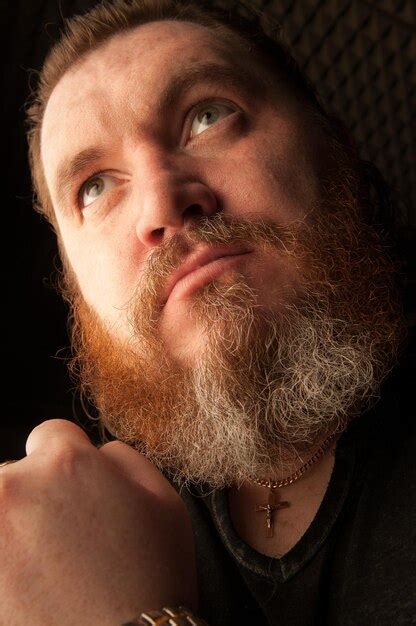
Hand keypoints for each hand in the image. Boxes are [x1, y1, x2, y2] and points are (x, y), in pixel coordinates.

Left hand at [0, 419, 196, 625]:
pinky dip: (7, 563)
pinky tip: (29, 586)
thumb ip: (124, 457)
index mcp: (66, 461)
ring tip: (44, 567)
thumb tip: (97, 452)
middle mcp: (16, 487)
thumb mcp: (165, 501)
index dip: (68, 463)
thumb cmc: (151, 579)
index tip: (75, 492)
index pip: (50, 434)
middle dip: (37, 495)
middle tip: (65, 538)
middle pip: (16, 473)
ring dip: (14, 527)